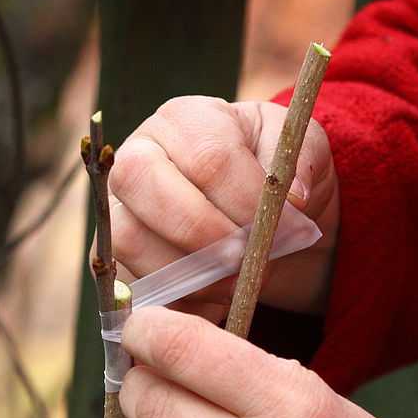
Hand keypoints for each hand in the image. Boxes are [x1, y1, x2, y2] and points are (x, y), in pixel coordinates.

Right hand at [108, 97, 337, 321]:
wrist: (260, 221)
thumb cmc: (275, 178)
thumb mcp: (303, 152)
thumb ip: (299, 162)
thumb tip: (292, 198)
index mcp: (185, 120)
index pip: (207, 156)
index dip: (246, 200)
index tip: (285, 228)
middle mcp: (138, 154)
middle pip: (142, 182)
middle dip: (205, 233)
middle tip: (247, 260)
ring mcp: (118, 207)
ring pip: (128, 237)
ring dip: (189, 271)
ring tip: (235, 282)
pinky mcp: (114, 257)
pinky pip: (130, 282)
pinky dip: (176, 298)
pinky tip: (214, 296)